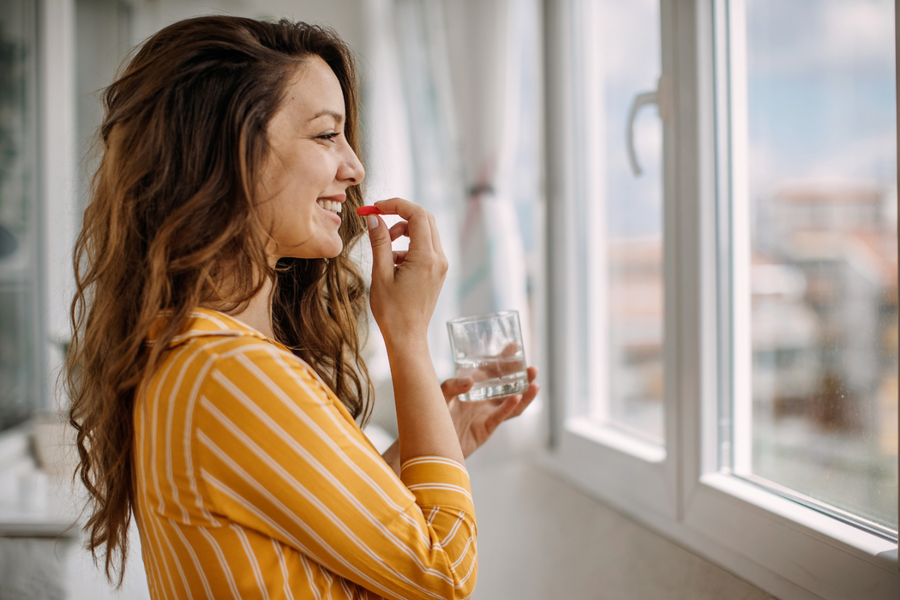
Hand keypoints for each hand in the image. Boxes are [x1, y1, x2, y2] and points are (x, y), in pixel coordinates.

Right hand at [365, 198, 447, 348]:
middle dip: (400, 214)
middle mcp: (439, 258)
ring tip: (384, 247)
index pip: (417, 214)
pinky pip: (426, 247)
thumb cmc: (392, 311)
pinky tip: (392, 263)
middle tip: (377, 218)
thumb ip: (379, 242)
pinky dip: (409, 245)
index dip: (395, 204)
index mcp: (426, 257)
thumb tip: (374, 218)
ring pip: (426, 231)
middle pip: (425, 218)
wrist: (407, 337)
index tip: (375, 207)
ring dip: (404, 230)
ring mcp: (441, 265)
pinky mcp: (437, 271)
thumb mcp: (380, 274)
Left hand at [440, 366, 539, 457]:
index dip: (504, 359)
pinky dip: (509, 407)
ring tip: (534, 383)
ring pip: (511, 403)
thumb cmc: (432, 416)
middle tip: (532, 367)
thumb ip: (452, 386)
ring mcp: (486, 413)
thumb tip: (470, 380)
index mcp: (474, 387)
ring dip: (524, 394)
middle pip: (508, 386)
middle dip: (521, 377)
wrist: (430, 442)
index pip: (492, 370)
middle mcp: (483, 399)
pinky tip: (517, 398)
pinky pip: (500, 416)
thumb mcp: (439, 395)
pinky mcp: (486, 428)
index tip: (515, 346)